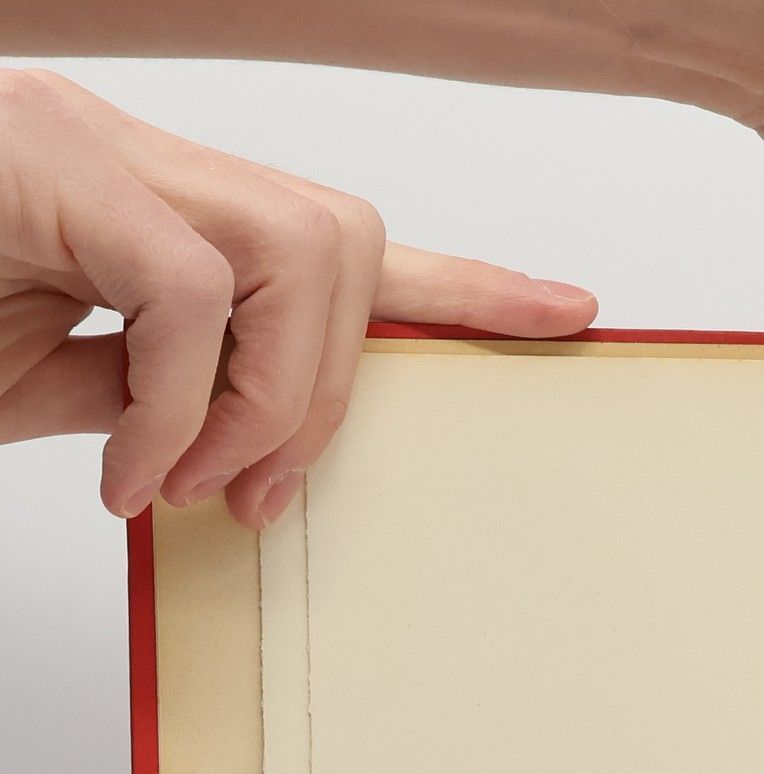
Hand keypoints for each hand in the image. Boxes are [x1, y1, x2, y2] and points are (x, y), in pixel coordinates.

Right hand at [0, 68, 595, 524]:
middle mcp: (138, 156)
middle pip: (347, 248)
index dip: (464, 282)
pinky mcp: (46, 164)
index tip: (566, 315)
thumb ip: (159, 402)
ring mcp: (91, 147)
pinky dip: (178, 403)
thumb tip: (249, 458)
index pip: (342, 240)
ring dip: (265, 396)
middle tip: (247, 492)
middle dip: (330, 391)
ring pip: (301, 254)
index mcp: (153, 208)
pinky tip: (126, 470)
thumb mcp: (54, 391)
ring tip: (180, 475)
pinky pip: (190, 294)